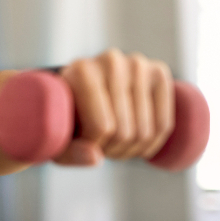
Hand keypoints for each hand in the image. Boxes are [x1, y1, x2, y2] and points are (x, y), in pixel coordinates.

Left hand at [54, 49, 174, 165]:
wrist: (79, 85)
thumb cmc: (63, 114)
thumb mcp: (55, 135)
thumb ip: (68, 152)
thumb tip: (97, 158)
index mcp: (81, 71)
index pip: (101, 127)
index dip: (95, 147)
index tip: (86, 145)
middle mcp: (111, 62)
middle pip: (124, 131)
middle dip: (114, 150)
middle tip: (103, 148)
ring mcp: (138, 65)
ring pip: (145, 131)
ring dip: (132, 150)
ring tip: (116, 145)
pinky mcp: (159, 72)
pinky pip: (164, 124)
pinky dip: (153, 143)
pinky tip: (139, 145)